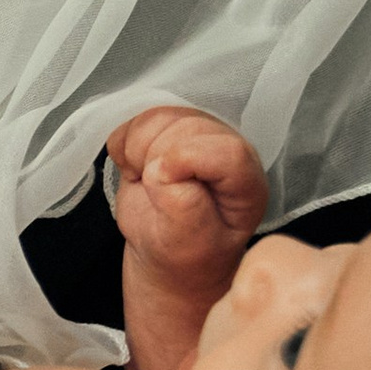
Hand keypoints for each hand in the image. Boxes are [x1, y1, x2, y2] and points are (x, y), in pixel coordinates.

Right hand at [107, 105, 266, 296]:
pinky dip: (124, 145)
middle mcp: (228, 149)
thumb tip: (161, 168)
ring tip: (145, 181)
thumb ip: (184, 205)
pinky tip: (136, 170)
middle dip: (155, 160)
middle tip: (155, 194)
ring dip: (137, 152)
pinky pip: (136, 118)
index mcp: (246, 182)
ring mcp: (198, 135)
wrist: (165, 251)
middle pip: (186, 127)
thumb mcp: (190, 243)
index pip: (226, 151)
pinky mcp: (169, 128)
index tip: (160, 188)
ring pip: (158, 117)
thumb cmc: (185, 252)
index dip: (186, 161)